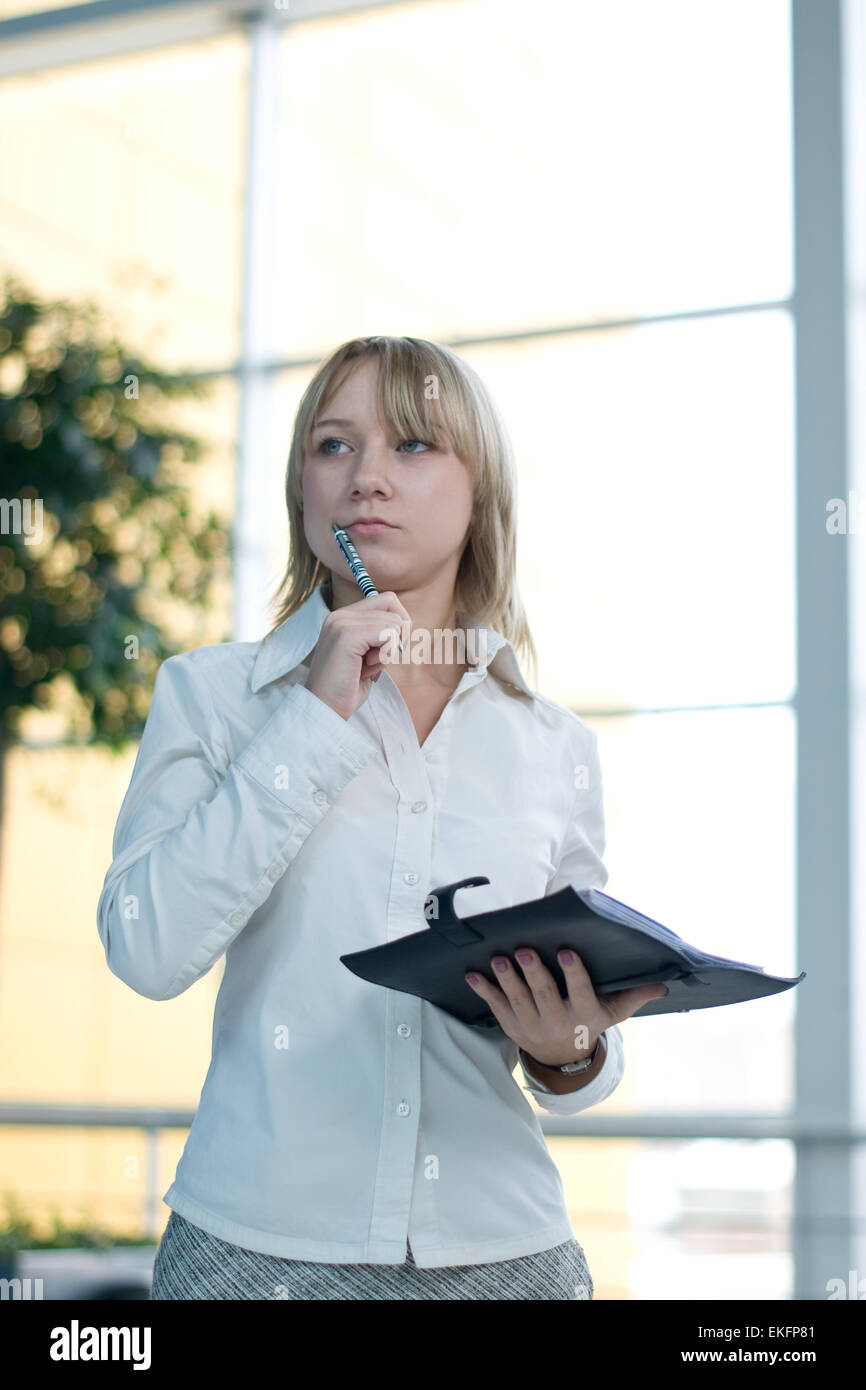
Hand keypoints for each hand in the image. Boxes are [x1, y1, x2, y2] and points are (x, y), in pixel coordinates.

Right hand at [305, 590, 410, 720]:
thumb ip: (380, 637)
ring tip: (366, 666)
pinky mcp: (347, 635)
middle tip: (380, 658)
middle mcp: (340, 615)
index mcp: (343, 618)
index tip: (392, 648)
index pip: (386, 600)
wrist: (325, 709)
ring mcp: (341, 623)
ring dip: (388, 650)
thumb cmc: (347, 689)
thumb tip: (406, 624)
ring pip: (393, 622)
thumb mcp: (368, 657)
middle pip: (392, 603)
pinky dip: (385, 654)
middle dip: (398, 634)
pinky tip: (366, 667)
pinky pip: (388, 633)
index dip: (398, 623)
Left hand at [464, 947, 669, 1066]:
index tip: (564, 951)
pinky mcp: (513, 1027)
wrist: (565, 1060)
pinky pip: (496, 1008)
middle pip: (545, 996)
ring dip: (506, 980)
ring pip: (518, 1002)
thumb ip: (635, 996)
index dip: (572, 973)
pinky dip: (484, 992)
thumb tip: (664, 983)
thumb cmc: (590, 1023)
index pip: (580, 991)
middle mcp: (559, 1022)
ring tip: (498, 959)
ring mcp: (533, 1026)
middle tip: (524, 950)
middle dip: (533, 974)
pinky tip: (472, 974)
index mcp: (585, 1015)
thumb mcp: (614, 1013)